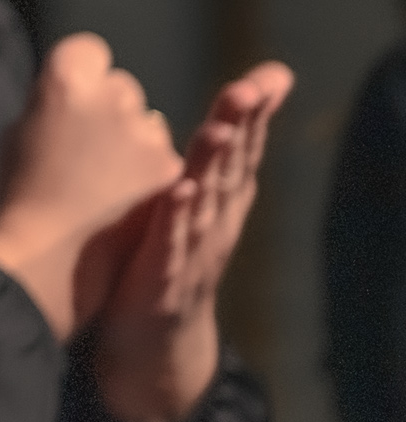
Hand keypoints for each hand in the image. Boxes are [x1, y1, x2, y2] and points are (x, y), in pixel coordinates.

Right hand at [0, 35, 185, 343]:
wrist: (44, 259)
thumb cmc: (18, 193)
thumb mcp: (17, 133)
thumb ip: (52, 106)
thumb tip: (72, 99)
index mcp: (64, 79)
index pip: (88, 51)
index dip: (82, 73)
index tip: (76, 97)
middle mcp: (113, 97)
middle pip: (122, 87)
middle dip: (112, 109)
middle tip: (89, 147)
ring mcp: (148, 135)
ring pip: (151, 125)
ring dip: (136, 144)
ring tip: (107, 183)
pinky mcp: (173, 171)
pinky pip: (169, 161)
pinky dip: (154, 177)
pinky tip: (128, 202)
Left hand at [89, 61, 291, 421]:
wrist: (150, 345)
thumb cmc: (159, 267)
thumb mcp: (179, 213)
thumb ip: (185, 170)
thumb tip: (175, 121)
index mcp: (217, 206)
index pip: (242, 152)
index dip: (257, 115)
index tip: (272, 76)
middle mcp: (214, 226)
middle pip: (233, 170)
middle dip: (244, 127)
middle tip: (251, 87)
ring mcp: (192, 254)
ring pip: (207, 202)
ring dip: (216, 164)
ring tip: (223, 126)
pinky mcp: (162, 280)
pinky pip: (171, 244)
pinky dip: (178, 217)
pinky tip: (181, 190)